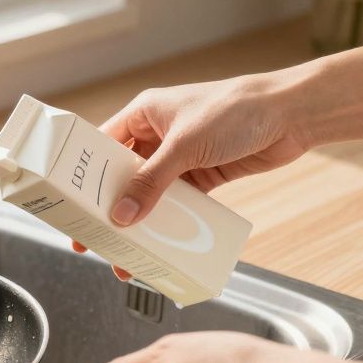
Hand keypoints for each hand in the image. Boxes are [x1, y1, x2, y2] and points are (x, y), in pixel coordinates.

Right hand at [69, 74, 308, 279]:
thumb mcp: (184, 146)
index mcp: (143, 114)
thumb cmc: (235, 110)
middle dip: (109, 208)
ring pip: (149, 194)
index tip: (70, 207)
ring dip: (139, 222)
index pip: (101, 147)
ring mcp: (180, 157)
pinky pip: (177, 204)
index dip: (83, 177)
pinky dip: (168, 223)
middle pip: (122, 176)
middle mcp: (157, 135)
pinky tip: (159, 243)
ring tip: (125, 252)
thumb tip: (122, 217)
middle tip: (92, 239)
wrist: (292, 114)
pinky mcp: (203, 175)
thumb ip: (151, 183)